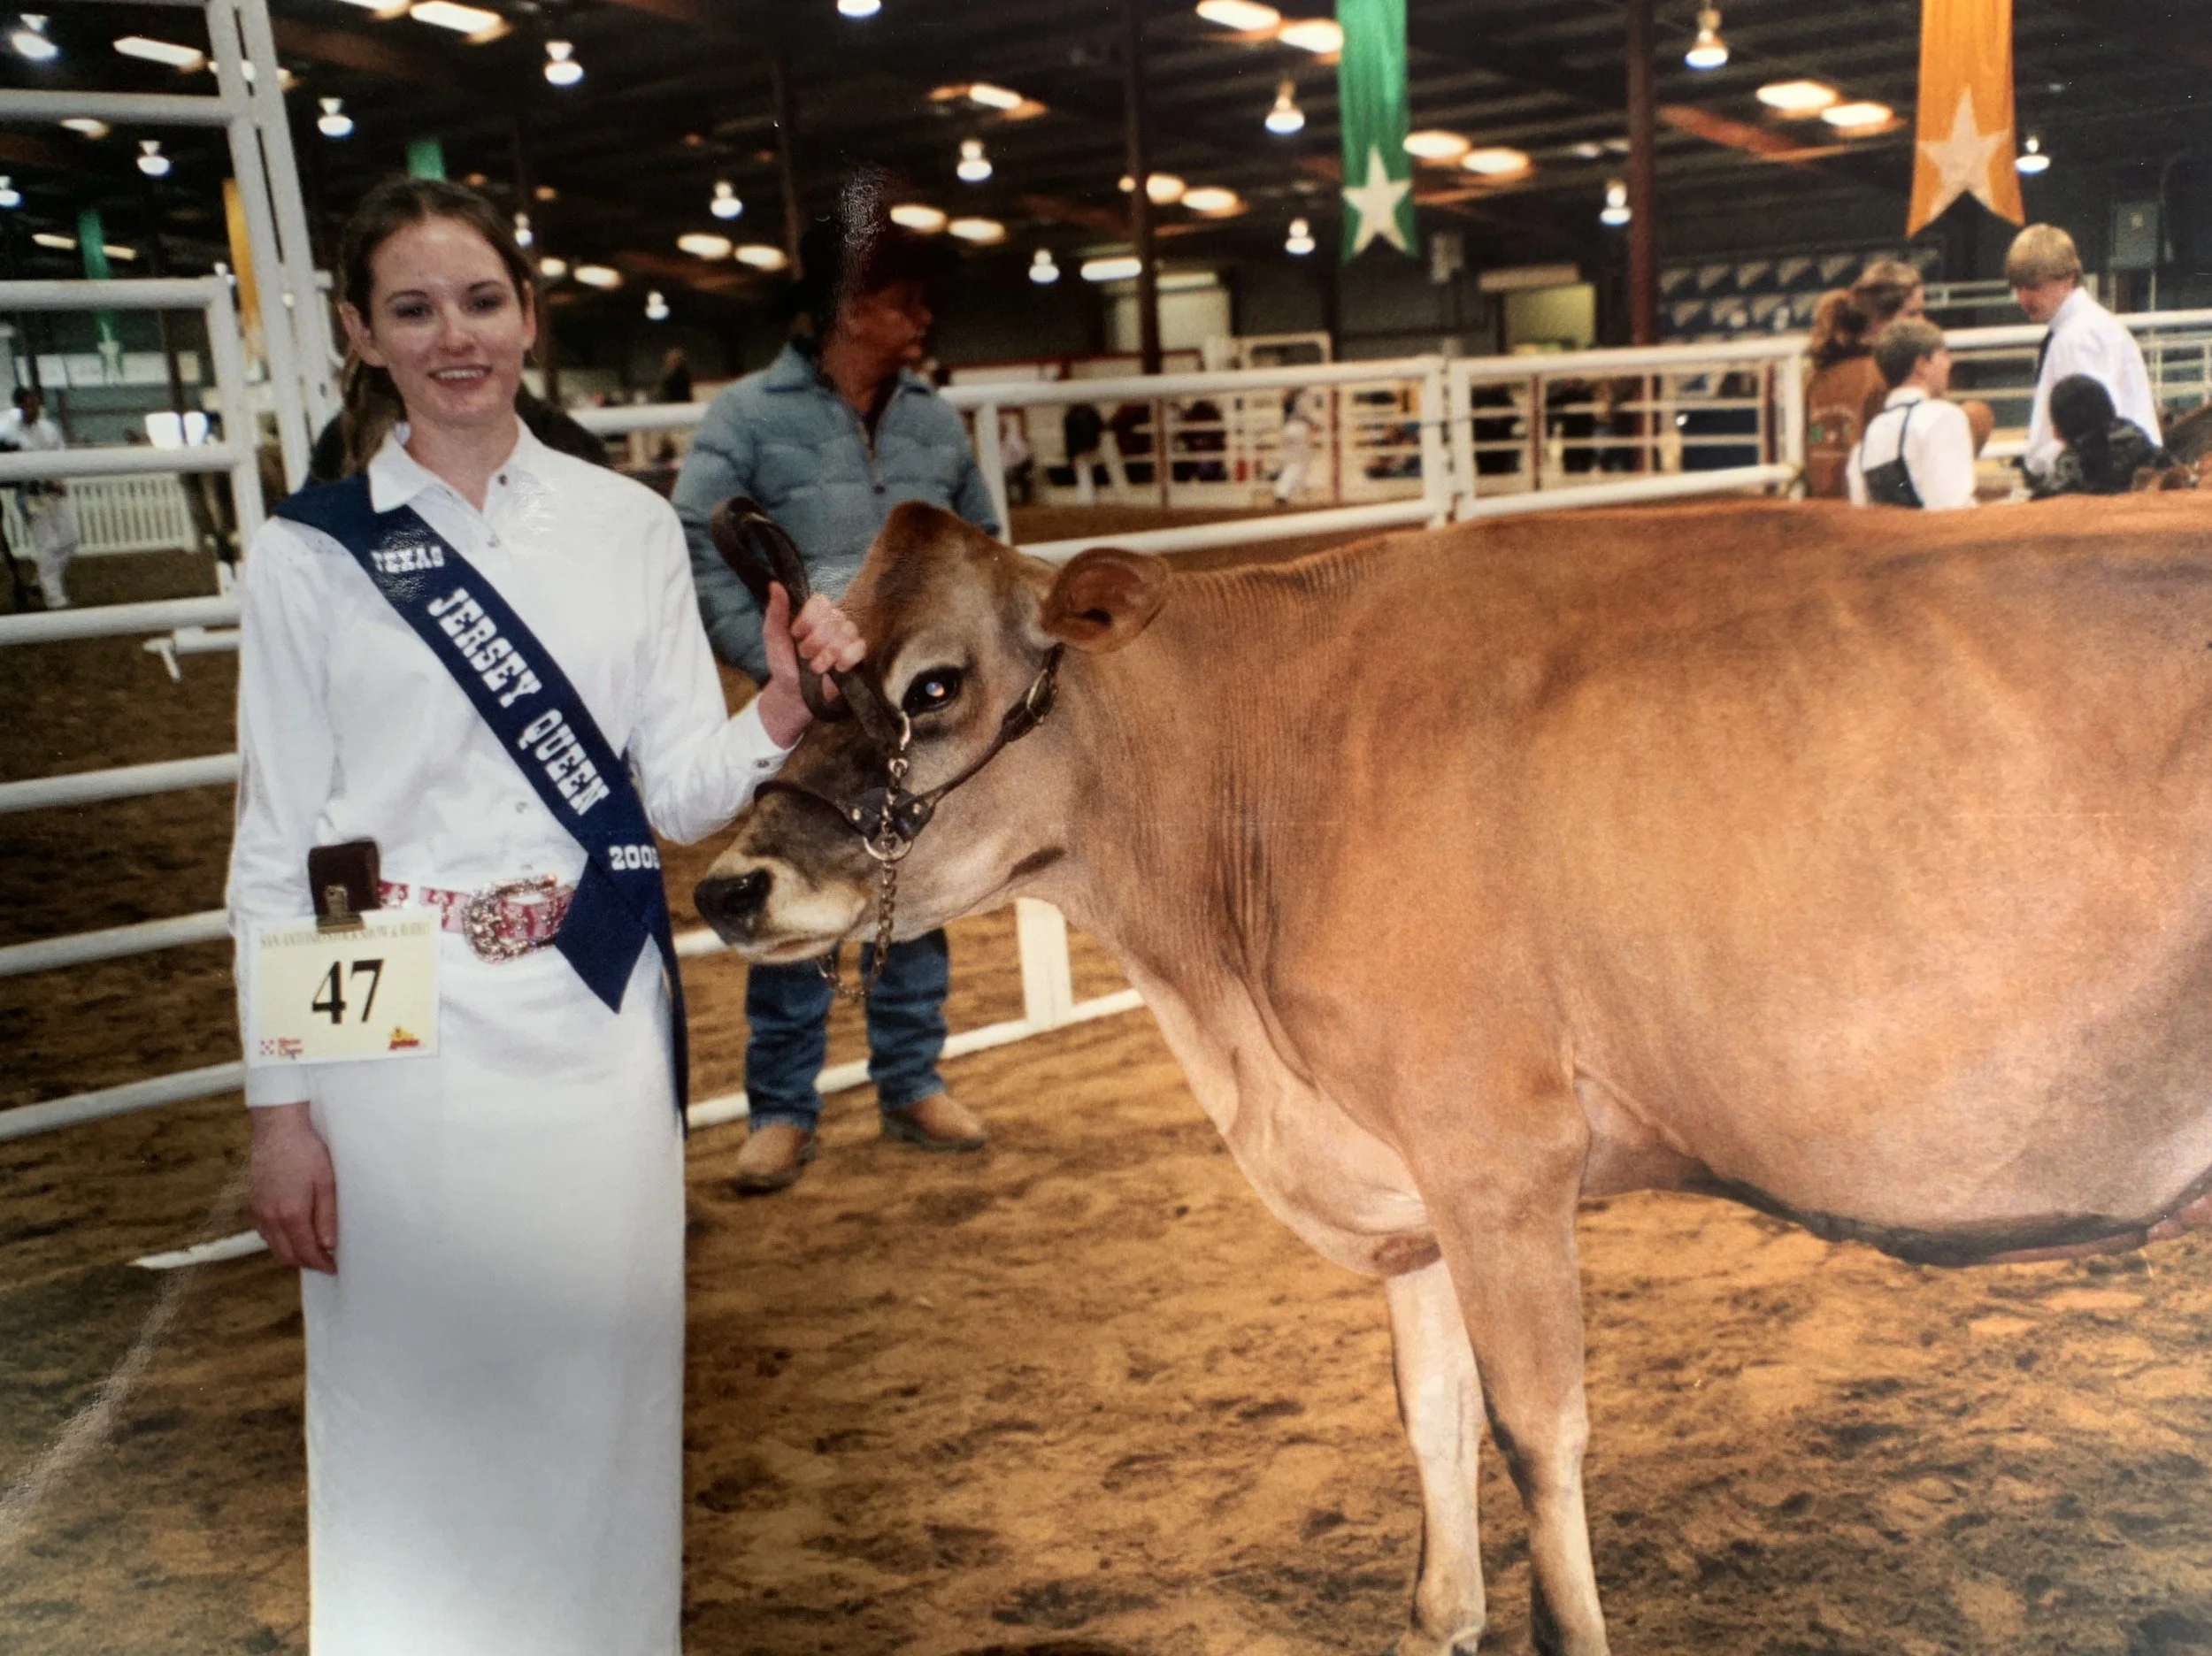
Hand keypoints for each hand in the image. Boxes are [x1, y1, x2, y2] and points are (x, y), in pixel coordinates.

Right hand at [249, 1103, 338, 1273]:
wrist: (277, 1130)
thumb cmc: (306, 1152)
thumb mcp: (326, 1183)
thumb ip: (326, 1217)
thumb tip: (328, 1245)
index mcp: (290, 1214)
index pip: (306, 1252)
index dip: (321, 1264)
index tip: (333, 1268)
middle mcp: (270, 1217)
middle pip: (287, 1255)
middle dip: (307, 1263)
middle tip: (325, 1262)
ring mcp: (259, 1211)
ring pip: (273, 1246)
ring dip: (292, 1254)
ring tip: (312, 1251)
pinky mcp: (254, 1203)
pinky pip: (264, 1233)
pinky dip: (278, 1241)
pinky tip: (292, 1235)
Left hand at [757, 582, 865, 747]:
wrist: (795, 693)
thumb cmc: (783, 663)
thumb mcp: (774, 637)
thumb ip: (776, 612)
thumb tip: (774, 584)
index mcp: (813, 614)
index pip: (821, 601)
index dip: (810, 618)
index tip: (796, 634)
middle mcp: (832, 622)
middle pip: (834, 618)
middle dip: (815, 642)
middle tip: (804, 656)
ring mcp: (847, 638)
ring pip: (848, 632)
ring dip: (828, 653)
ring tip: (816, 667)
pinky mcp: (857, 655)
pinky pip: (861, 647)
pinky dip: (847, 658)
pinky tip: (837, 668)